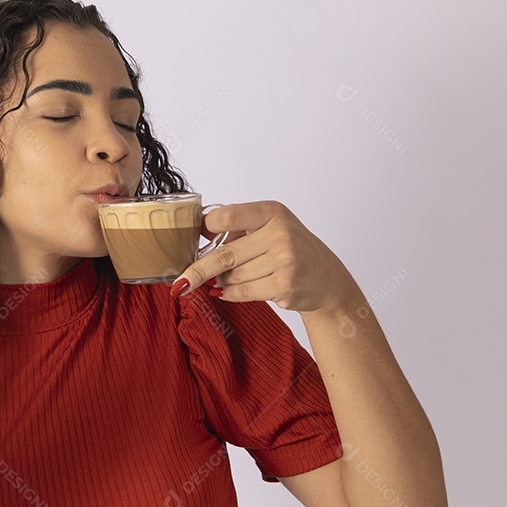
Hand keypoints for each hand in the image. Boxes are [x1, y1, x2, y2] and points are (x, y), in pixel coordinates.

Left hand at [171, 200, 356, 313]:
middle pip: (224, 254)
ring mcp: (284, 259)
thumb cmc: (290, 250)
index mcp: (271, 212)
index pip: (227, 216)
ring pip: (232, 275)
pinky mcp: (285, 285)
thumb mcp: (270, 227)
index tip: (189, 239)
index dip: (203, 228)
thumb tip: (196, 235)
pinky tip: (225, 292)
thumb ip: (239, 227)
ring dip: (220, 282)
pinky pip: (243, 291)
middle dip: (198, 270)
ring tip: (224, 281)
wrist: (326, 279)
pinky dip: (229, 294)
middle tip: (180, 282)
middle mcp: (280, 232)